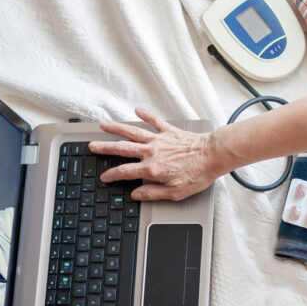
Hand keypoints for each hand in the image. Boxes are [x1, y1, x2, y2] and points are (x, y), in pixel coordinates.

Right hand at [89, 108, 216, 201]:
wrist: (213, 155)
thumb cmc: (198, 174)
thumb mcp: (175, 193)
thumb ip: (153, 193)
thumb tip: (136, 194)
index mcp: (152, 169)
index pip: (125, 172)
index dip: (112, 175)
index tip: (104, 177)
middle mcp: (152, 152)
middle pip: (122, 149)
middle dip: (105, 147)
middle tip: (92, 146)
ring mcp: (160, 140)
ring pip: (133, 132)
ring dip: (117, 128)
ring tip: (103, 125)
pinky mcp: (170, 131)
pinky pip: (155, 121)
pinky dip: (146, 115)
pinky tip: (137, 111)